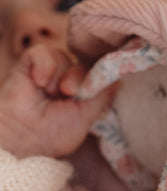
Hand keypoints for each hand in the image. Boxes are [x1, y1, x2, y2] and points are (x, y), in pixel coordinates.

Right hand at [0, 44, 114, 158]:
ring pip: (64, 57)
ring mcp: (46, 73)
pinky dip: (44, 64)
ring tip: (49, 93)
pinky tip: (39, 81)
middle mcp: (64, 81)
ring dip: (59, 76)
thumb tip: (120, 78)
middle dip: (78, 78)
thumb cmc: (54, 135)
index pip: (96, 72)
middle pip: (82, 63)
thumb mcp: (88, 116)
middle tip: (68, 93)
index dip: (97, 74)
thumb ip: (103, 95)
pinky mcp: (27, 66)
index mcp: (79, 94)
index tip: (93, 86)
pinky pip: (42, 52)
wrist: (23, 139)